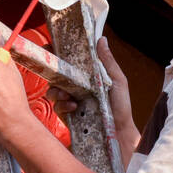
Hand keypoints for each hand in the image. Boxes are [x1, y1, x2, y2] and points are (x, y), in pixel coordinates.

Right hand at [50, 35, 139, 156]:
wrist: (119, 132)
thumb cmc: (121, 106)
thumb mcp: (117, 80)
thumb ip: (107, 61)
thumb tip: (101, 39)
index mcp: (87, 76)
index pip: (69, 62)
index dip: (58, 55)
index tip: (52, 48)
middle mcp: (76, 87)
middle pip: (56, 75)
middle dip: (54, 72)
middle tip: (57, 72)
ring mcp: (70, 101)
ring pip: (52, 91)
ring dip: (56, 90)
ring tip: (66, 94)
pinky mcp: (67, 115)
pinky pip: (57, 107)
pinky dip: (62, 105)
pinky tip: (73, 106)